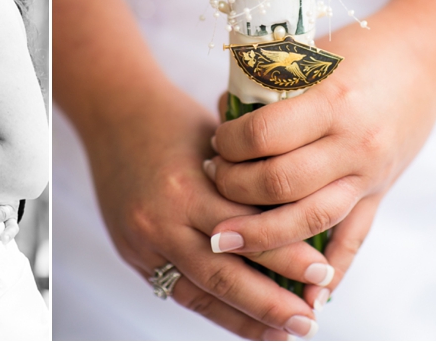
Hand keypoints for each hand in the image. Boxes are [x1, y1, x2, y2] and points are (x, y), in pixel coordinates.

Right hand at [85, 91, 330, 339]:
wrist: (112, 113)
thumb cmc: (173, 118)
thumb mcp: (217, 141)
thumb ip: (247, 184)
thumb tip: (303, 222)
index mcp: (186, 188)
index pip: (246, 233)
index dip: (287, 259)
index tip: (324, 275)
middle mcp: (161, 221)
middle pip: (223, 275)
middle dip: (270, 304)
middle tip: (308, 321)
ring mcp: (141, 242)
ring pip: (199, 293)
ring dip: (243, 319)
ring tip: (282, 333)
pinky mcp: (131, 253)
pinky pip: (176, 289)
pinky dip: (212, 308)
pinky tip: (243, 320)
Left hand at [204, 11, 435, 301]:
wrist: (422, 55)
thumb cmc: (355, 49)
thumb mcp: (307, 57)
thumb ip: (265, 86)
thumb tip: (219, 111)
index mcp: (330, 102)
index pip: (264, 136)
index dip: (229, 145)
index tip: (214, 144)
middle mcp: (352, 144)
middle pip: (281, 183)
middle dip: (234, 189)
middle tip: (212, 180)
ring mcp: (369, 173)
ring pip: (312, 221)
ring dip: (263, 235)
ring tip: (225, 239)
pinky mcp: (380, 191)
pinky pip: (354, 238)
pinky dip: (329, 269)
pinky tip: (301, 289)